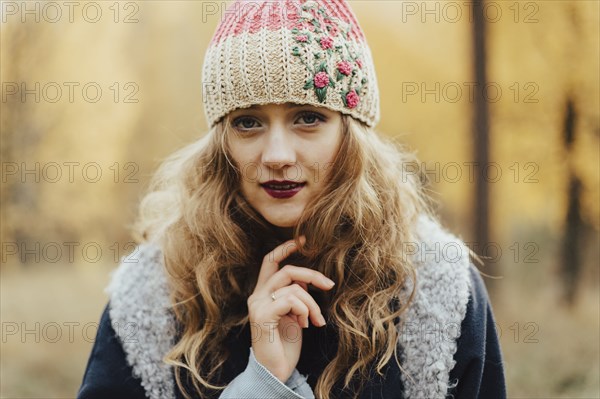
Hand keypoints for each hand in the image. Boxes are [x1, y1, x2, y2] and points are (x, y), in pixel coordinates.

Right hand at [247, 235, 335, 382]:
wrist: (275, 372)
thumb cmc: (285, 345)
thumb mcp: (294, 314)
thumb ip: (295, 295)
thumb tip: (307, 280)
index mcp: (263, 293)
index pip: (270, 261)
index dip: (286, 247)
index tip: (305, 239)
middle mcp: (257, 296)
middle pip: (286, 270)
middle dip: (312, 274)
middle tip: (330, 285)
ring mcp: (257, 305)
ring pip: (293, 287)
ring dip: (312, 304)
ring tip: (316, 321)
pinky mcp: (262, 315)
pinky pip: (290, 300)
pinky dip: (304, 311)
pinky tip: (306, 326)